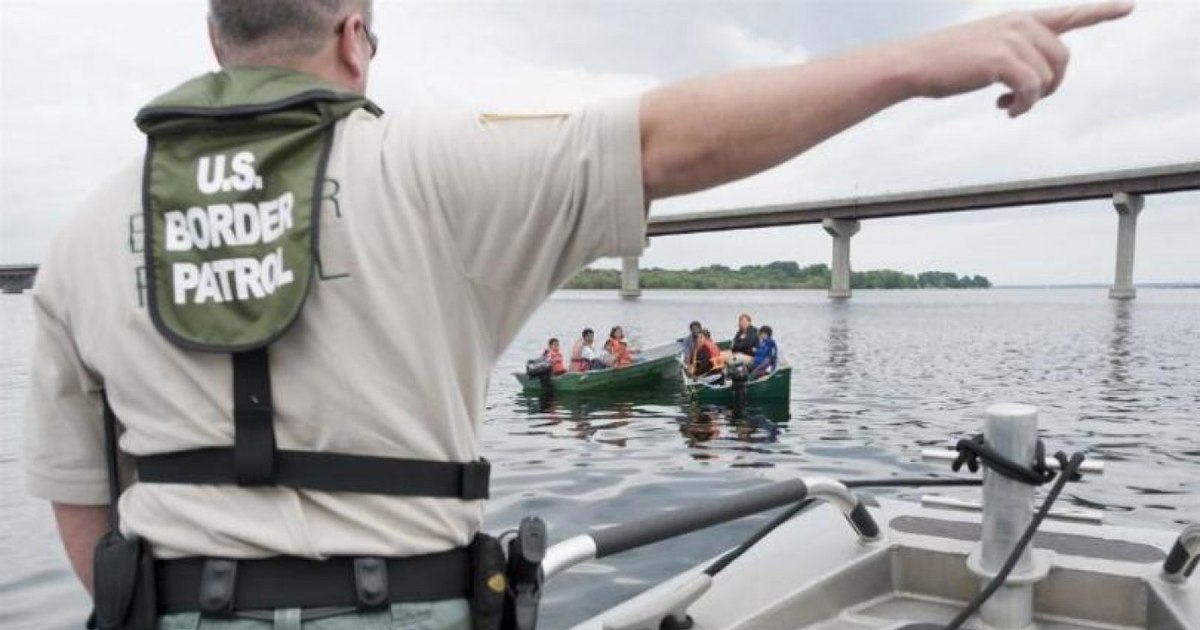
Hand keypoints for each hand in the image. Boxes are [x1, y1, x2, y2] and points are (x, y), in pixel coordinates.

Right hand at [901, 1, 1132, 116]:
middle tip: (1021, 102)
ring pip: (1048, 77)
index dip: (1102, 12)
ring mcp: (1013, 39)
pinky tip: (1004, 110)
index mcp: (1019, 20)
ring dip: (1031, 100)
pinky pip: (1031, 89)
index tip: (1130, 7)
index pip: (1068, 14)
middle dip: (1050, 85)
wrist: (913, 64)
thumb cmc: (943, 64)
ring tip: (1006, 106)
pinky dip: (1022, 106)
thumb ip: (1013, 55)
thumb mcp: (983, 51)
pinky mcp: (1003, 58)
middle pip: (1062, 59)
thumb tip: (1032, 83)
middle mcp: (1021, 23)